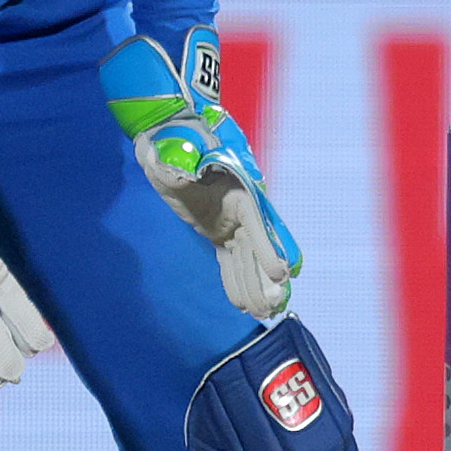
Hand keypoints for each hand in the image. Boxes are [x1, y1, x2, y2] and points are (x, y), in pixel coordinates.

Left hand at [101, 28, 301, 319]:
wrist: (168, 136)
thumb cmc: (170, 142)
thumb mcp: (169, 152)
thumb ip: (172, 164)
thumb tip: (174, 173)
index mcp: (237, 191)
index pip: (257, 226)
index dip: (269, 251)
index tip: (281, 275)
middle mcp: (240, 209)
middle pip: (256, 250)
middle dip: (263, 280)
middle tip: (272, 308)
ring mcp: (230, 222)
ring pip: (246, 260)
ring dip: (254, 285)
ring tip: (264, 314)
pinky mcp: (217, 231)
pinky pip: (231, 260)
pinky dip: (236, 280)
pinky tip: (242, 303)